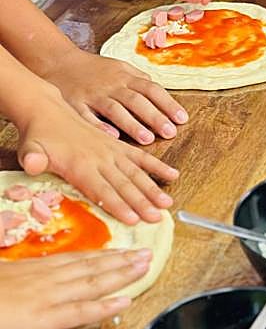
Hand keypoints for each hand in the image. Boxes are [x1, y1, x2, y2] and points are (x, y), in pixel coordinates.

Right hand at [0, 249, 151, 328]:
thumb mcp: (1, 278)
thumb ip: (20, 279)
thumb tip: (28, 283)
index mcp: (35, 269)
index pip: (76, 260)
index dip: (104, 255)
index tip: (124, 250)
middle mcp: (47, 278)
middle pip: (91, 267)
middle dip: (121, 260)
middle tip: (147, 253)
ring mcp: (48, 296)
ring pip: (93, 282)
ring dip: (122, 274)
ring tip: (145, 267)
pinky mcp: (43, 318)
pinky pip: (80, 312)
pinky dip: (104, 306)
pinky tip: (125, 302)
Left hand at [15, 86, 176, 224]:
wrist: (48, 110)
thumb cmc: (39, 134)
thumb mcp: (30, 146)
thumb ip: (32, 157)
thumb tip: (31, 164)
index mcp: (80, 164)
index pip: (102, 189)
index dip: (118, 205)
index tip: (133, 218)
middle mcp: (100, 158)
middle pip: (124, 184)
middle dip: (141, 202)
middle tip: (156, 217)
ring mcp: (111, 151)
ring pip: (136, 172)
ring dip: (153, 188)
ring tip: (167, 203)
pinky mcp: (118, 146)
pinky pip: (141, 156)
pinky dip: (157, 165)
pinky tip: (172, 175)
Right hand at [40, 49, 187, 144]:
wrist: (58, 61)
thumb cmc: (94, 69)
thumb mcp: (120, 67)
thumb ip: (140, 80)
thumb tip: (162, 93)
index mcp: (125, 77)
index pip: (152, 89)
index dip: (168, 104)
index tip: (182, 119)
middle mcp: (111, 85)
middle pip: (137, 101)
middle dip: (155, 117)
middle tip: (170, 133)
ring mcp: (92, 94)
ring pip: (115, 109)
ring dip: (132, 124)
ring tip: (147, 139)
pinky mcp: (74, 103)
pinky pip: (87, 116)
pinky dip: (98, 125)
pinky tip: (111, 136)